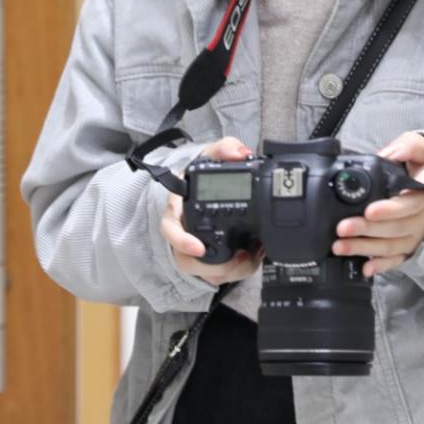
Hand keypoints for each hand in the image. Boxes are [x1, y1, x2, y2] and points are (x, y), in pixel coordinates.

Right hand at [159, 136, 264, 284]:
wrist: (204, 191)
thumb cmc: (202, 178)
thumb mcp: (211, 155)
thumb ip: (225, 148)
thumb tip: (241, 154)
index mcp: (178, 208)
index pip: (170, 227)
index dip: (181, 239)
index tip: (198, 248)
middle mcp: (182, 231)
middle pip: (187, 259)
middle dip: (213, 266)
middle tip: (239, 258)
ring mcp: (194, 249)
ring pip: (205, 272)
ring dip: (230, 270)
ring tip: (250, 258)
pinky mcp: (209, 261)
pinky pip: (219, 274)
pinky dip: (239, 269)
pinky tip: (253, 256)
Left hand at [332, 131, 423, 277]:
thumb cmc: (423, 163)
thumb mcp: (420, 147)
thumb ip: (408, 146)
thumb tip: (392, 153)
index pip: (412, 203)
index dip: (391, 210)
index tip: (369, 210)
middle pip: (397, 228)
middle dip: (367, 230)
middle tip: (342, 228)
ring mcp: (418, 232)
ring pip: (394, 245)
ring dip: (366, 248)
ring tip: (340, 247)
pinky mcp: (411, 244)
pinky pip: (398, 259)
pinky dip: (382, 265)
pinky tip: (365, 268)